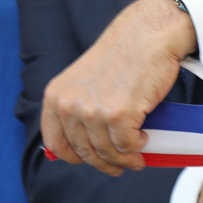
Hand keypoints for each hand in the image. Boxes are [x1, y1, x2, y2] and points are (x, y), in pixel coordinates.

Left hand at [42, 0, 199, 175]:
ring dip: (124, 160)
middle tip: (119, 165)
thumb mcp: (84, 80)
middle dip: (104, 163)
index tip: (89, 160)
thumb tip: (82, 142)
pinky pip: (126, 146)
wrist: (146, 36)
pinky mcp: (118, 114)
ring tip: (136, 157)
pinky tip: (143, 140)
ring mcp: (93, 111)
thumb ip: (77, 106)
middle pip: (85, 152)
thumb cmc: (121, 55)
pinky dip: (137, 148)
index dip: (73, 157)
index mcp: (56, 96)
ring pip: (107, 153)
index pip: (56, 143)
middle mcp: (70, 105)